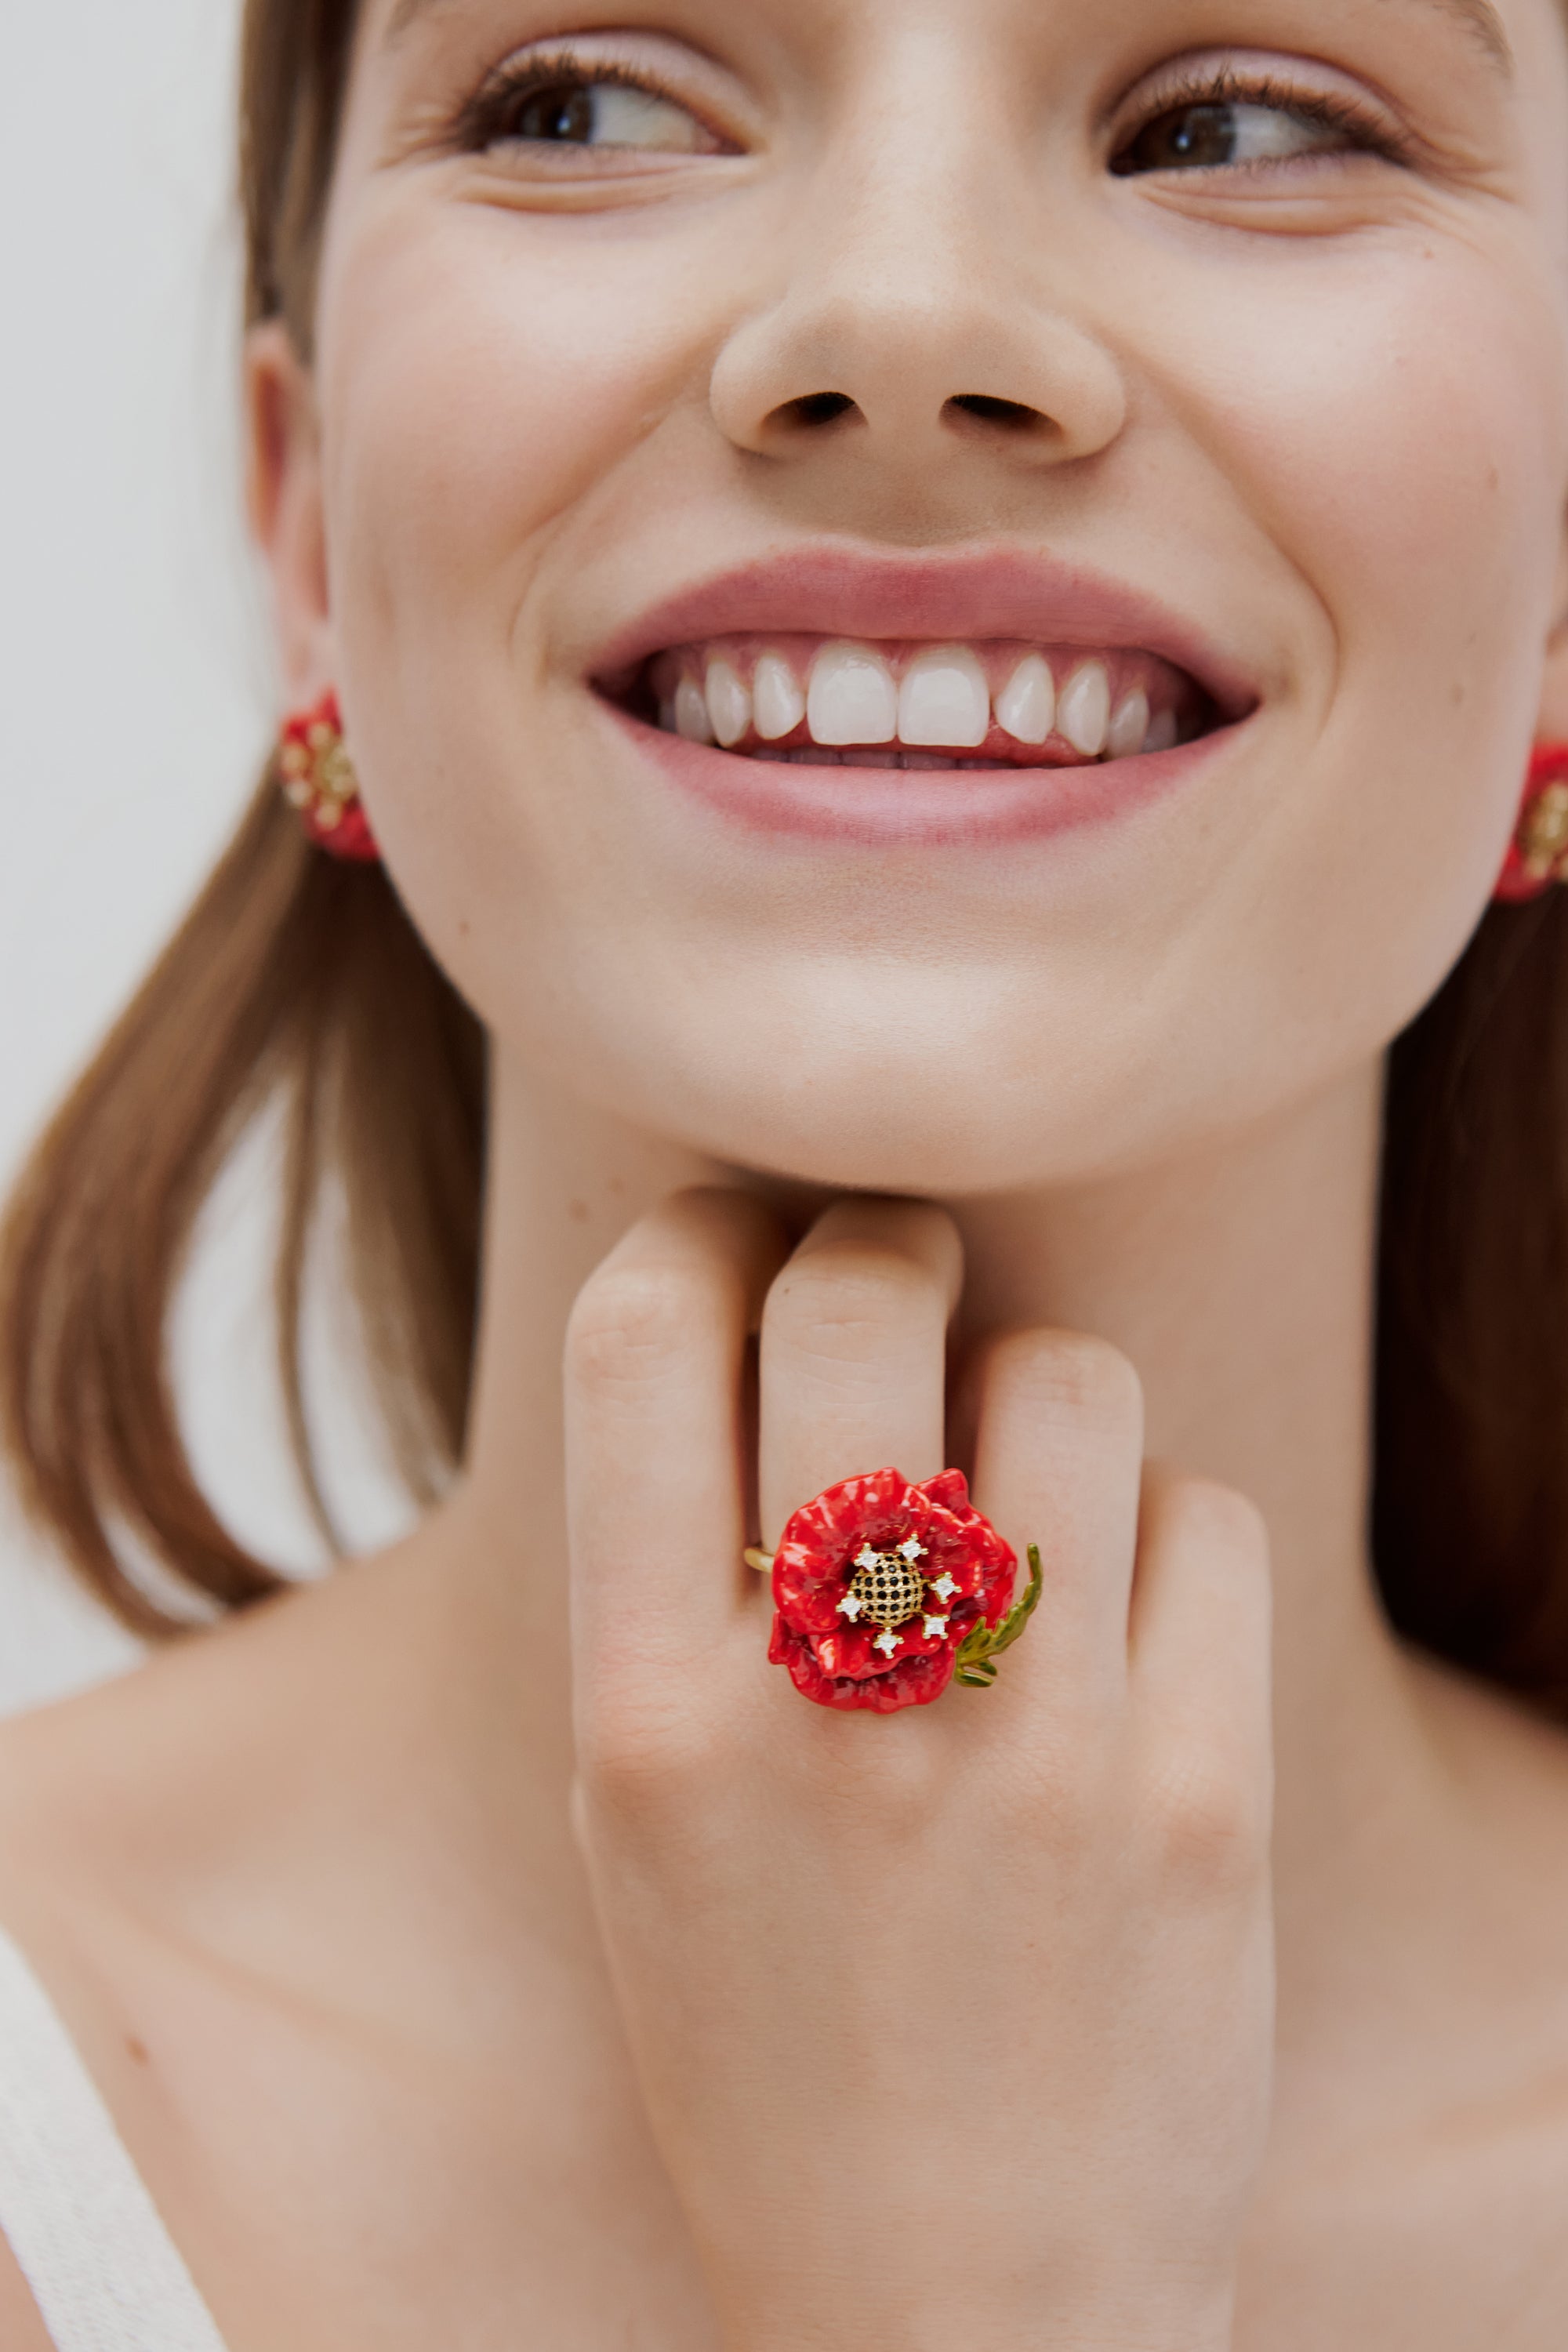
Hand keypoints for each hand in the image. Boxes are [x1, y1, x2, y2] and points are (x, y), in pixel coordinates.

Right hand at [566, 1192, 1274, 2351]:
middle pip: (863, 1298)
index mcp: (647, 1712)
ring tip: (1031, 1486)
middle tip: (908, 1283)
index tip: (743, 1244)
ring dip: (1048, 1391)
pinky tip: (1123, 1627)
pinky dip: (1164, 1533)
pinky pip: (1202, 1515)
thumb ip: (674, 1578)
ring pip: (1071, 1377)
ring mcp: (1029, 1749)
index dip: (700, 1231)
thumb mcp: (637, 1824)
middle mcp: (828, 1710)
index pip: (638, 1331)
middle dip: (886, 1244)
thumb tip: (762, 1317)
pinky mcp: (1203, 1795)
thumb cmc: (773, 2044)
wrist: (954, 2314)